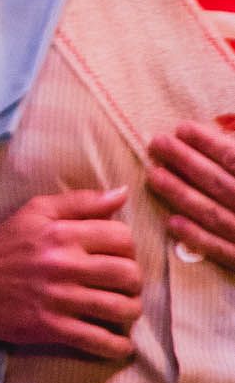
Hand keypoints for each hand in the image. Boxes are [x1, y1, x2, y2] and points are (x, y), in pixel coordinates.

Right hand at [0, 186, 141, 358]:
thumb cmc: (7, 244)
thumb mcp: (36, 211)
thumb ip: (81, 202)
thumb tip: (123, 194)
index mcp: (61, 233)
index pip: (122, 238)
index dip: (127, 247)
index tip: (116, 255)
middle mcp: (63, 265)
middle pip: (128, 274)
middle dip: (133, 282)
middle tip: (123, 285)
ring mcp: (59, 298)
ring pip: (121, 308)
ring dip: (130, 311)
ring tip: (122, 310)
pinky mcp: (52, 327)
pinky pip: (100, 342)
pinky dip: (118, 346)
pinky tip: (118, 342)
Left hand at [149, 116, 234, 263]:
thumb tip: (230, 130)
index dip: (210, 143)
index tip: (182, 128)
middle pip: (222, 184)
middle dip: (187, 162)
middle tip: (157, 143)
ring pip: (218, 216)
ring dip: (183, 196)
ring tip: (154, 176)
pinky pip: (228, 254)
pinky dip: (200, 239)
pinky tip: (173, 223)